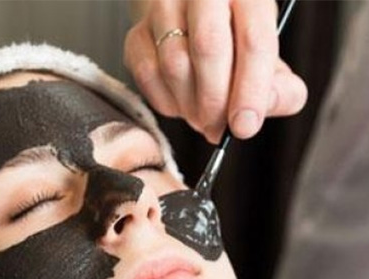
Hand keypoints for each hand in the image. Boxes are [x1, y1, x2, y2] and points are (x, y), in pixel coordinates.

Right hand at [124, 0, 307, 142]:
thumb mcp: (269, 58)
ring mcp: (164, 8)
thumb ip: (280, 89)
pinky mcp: (137, 32)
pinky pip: (146, 74)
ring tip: (202, 118)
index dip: (250, 91)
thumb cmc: (236, 40)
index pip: (254, 41)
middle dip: (214, 101)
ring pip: (173, 64)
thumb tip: (250, 119)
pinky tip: (181, 105)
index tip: (244, 127)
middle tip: (217, 128)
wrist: (193, 16)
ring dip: (189, 105)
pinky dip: (165, 101)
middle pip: (208, 48)